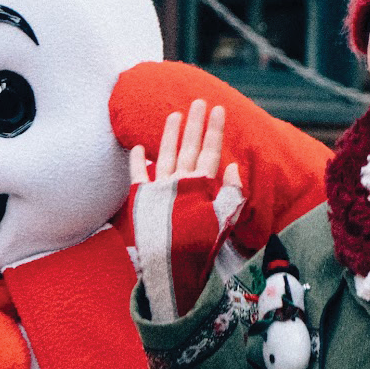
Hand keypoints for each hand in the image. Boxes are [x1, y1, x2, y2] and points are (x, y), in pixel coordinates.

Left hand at [110, 61, 329, 254]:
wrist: (169, 267)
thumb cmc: (199, 248)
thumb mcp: (223, 222)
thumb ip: (230, 194)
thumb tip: (232, 167)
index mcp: (201, 187)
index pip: (210, 152)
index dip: (215, 130)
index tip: (218, 109)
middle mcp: (180, 183)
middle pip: (189, 147)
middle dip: (195, 123)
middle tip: (199, 101)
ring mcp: (159, 189)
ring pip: (166, 154)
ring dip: (171, 133)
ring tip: (174, 114)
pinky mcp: (140, 200)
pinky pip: (137, 175)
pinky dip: (137, 160)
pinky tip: (138, 147)